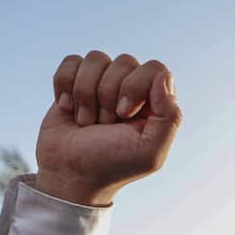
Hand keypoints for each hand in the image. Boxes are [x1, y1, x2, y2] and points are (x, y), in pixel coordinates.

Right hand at [34, 51, 181, 206]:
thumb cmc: (112, 166)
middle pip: (125, 62)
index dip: (136, 86)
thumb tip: (162, 76)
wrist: (70, 175)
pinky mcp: (74, 83)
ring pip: (97, 59)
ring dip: (86, 94)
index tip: (125, 115)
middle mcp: (130, 89)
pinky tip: (68, 109)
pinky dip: (65, 86)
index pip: (155, 69)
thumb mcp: (149, 152)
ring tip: (85, 122)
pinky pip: (72, 61)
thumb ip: (169, 117)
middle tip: (104, 125)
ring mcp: (102, 84)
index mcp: (155, 104)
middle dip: (109, 95)